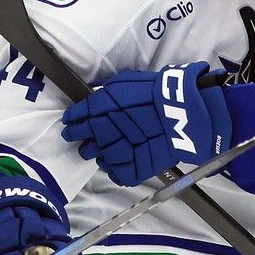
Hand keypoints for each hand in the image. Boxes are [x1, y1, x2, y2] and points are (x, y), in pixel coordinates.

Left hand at [61, 61, 231, 186]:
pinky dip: (117, 168)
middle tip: (86, 137)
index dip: (72, 122)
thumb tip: (93, 96)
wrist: (182, 111)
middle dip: (82, 139)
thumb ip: (106, 92)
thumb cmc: (155, 91)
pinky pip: (115, 173)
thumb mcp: (126, 81)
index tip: (71, 123)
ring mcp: (115, 152)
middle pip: (81, 141)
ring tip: (108, 150)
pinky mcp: (130, 169)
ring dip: (100, 153)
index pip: (74, 119)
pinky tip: (121, 161)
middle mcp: (101, 132)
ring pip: (97, 158)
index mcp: (97, 109)